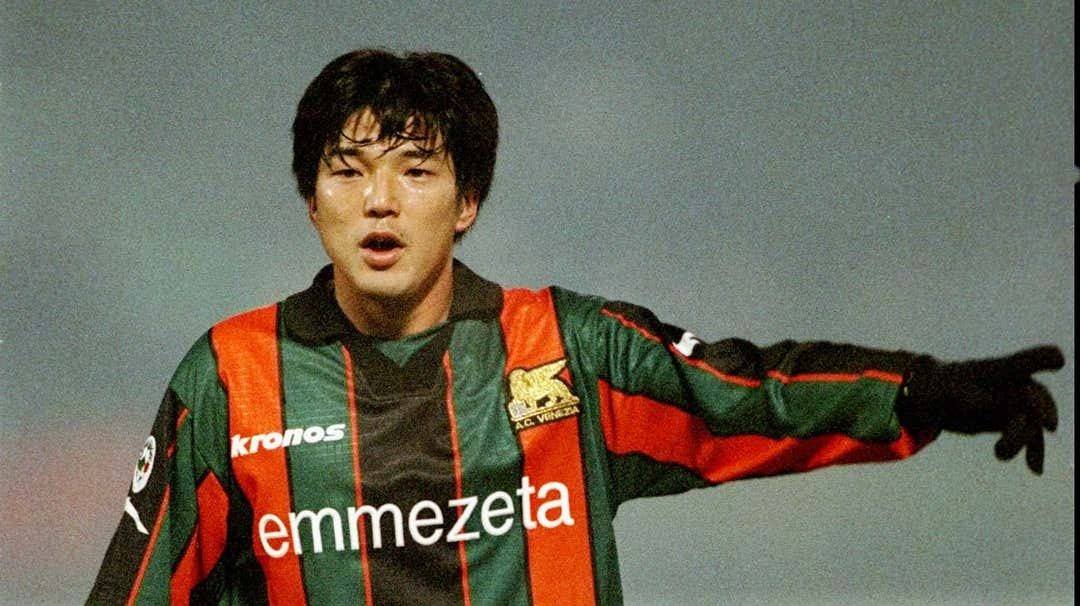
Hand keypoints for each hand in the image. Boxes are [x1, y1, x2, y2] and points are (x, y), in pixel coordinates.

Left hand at [898, 346, 1063, 473]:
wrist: (929, 400)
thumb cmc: (934, 388)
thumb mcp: (939, 391)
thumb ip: (958, 392)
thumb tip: (984, 401)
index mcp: (993, 370)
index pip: (1022, 362)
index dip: (1042, 359)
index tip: (1058, 362)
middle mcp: (1009, 385)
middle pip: (1036, 394)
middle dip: (1044, 408)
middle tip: (1047, 426)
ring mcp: (1012, 404)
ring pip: (1032, 421)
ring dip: (1024, 440)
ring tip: (998, 453)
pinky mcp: (1010, 422)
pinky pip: (1030, 437)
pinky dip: (1034, 452)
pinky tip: (1035, 469)